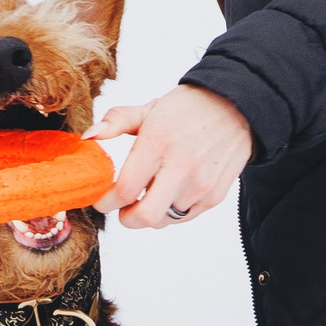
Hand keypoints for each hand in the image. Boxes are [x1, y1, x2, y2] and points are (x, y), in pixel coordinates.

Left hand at [87, 84, 253, 228]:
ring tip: (152, 192)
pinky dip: (171, 211)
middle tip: (124, 207)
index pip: (124, 190)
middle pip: (144, 217)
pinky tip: (171, 192)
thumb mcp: (149, 108)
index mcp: (158, 143)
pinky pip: (183, 217)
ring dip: (151, 212)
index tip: (103, 199)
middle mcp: (181, 167)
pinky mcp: (214, 195)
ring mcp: (200, 184)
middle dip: (126, 218)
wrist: (237, 105)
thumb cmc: (188, 108)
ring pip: (163, 220)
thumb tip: (88, 137)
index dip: (106, 202)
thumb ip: (115, 121)